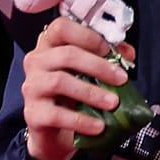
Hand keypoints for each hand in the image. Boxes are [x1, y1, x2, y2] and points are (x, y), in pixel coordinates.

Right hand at [22, 16, 134, 159]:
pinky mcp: (32, 113)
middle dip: (99, 66)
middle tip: (122, 79)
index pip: (61, 27)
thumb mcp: (93, 72)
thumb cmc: (76, 94)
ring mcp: (32, 87)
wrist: (57, 132)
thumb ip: (110, 58)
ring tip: (113, 103)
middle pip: (66, 54)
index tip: (108, 49)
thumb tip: (127, 52)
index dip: (87, 35)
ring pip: (60, 82)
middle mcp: (36, 62)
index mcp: (50, 45)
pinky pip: (57, 115)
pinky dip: (81, 120)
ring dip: (92, 92)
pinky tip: (98, 126)